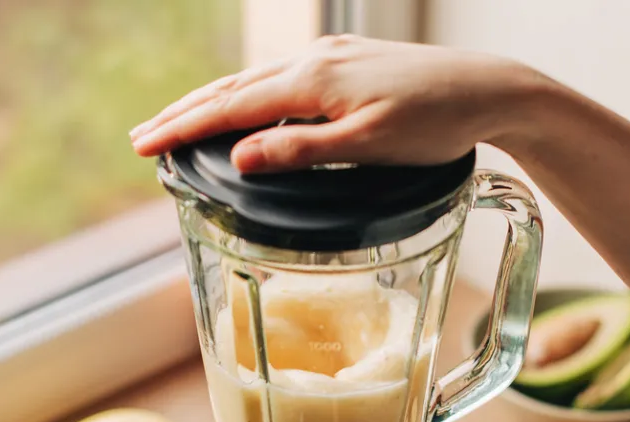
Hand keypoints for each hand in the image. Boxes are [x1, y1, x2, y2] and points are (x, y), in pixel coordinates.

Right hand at [130, 35, 546, 171]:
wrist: (489, 89)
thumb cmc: (437, 122)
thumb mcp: (370, 146)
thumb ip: (303, 151)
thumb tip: (240, 155)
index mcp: (313, 83)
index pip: (230, 107)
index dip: (183, 128)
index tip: (143, 146)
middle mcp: (315, 62)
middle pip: (232, 88)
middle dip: (183, 113)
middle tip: (140, 137)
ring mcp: (331, 58)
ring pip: (254, 81)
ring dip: (211, 103)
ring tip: (177, 122)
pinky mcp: (347, 62)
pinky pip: (280, 78)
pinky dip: (247, 95)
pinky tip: (245, 108)